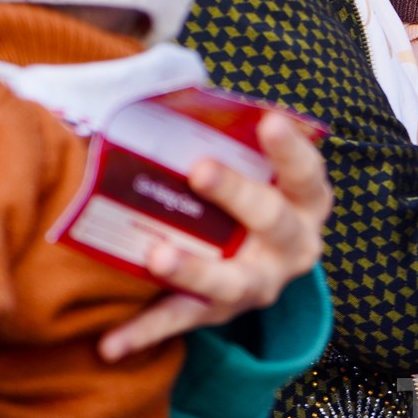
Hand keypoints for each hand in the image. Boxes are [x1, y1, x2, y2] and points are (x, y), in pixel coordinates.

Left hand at [98, 112, 331, 361]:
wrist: (261, 262)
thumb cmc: (250, 192)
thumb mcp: (256, 166)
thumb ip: (227, 131)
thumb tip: (163, 74)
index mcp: (306, 202)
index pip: (307, 173)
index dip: (291, 149)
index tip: (269, 121)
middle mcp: (292, 247)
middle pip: (272, 222)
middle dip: (236, 194)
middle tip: (199, 169)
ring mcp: (258, 284)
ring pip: (229, 282)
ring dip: (193, 270)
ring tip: (157, 256)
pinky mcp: (218, 314)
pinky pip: (179, 321)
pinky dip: (144, 334)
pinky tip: (110, 343)